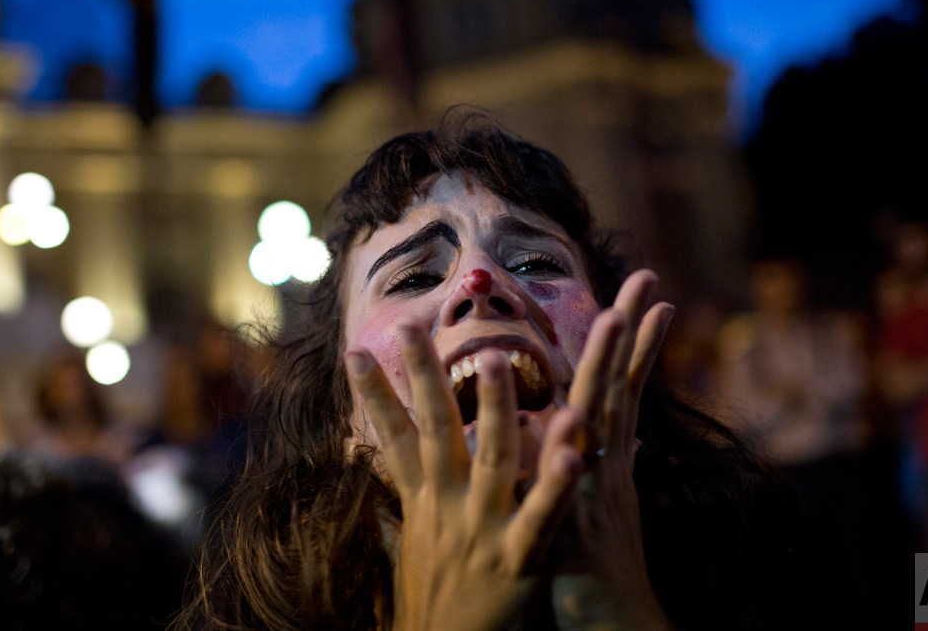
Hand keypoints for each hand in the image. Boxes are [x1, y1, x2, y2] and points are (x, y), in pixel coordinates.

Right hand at [346, 324, 584, 630]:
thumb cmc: (437, 610)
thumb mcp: (410, 558)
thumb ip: (399, 519)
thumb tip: (376, 500)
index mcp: (426, 504)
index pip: (395, 437)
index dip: (374, 394)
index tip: (353, 350)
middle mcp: (450, 508)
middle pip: (435, 430)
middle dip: (422, 376)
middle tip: (410, 326)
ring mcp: (483, 531)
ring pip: (492, 457)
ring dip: (495, 407)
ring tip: (496, 359)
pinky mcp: (520, 560)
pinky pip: (542, 515)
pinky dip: (556, 482)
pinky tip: (574, 449)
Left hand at [553, 270, 674, 630]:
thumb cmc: (595, 573)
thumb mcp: (593, 509)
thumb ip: (596, 465)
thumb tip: (610, 432)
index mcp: (603, 462)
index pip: (617, 388)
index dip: (630, 344)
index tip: (643, 298)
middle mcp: (606, 471)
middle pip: (618, 387)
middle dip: (632, 332)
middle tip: (648, 277)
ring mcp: (595, 497)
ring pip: (604, 423)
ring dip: (613, 370)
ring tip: (620, 318)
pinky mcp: (578, 532)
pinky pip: (574, 487)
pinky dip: (576, 456)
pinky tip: (576, 420)